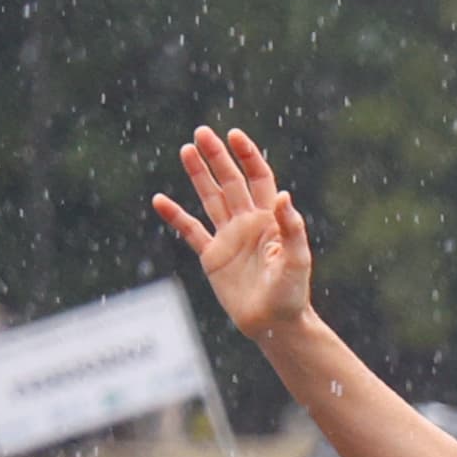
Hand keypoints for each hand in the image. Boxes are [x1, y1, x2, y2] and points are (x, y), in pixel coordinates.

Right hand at [151, 128, 313, 337]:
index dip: (248, 157)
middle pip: (231, 182)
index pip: (259, 179)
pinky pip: (191, 231)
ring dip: (199, 175)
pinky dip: (175, 216)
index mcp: (270, 220)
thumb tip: (283, 196)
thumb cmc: (292, 293)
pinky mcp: (213, 257)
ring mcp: (229, 238)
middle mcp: (248, 224)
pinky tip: (160, 200)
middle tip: (201, 132)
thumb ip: (290, 228)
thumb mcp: (296, 260)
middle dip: (218, 158)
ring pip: (211, 199)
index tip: (234, 136)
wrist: (275, 324)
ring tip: (186, 150)